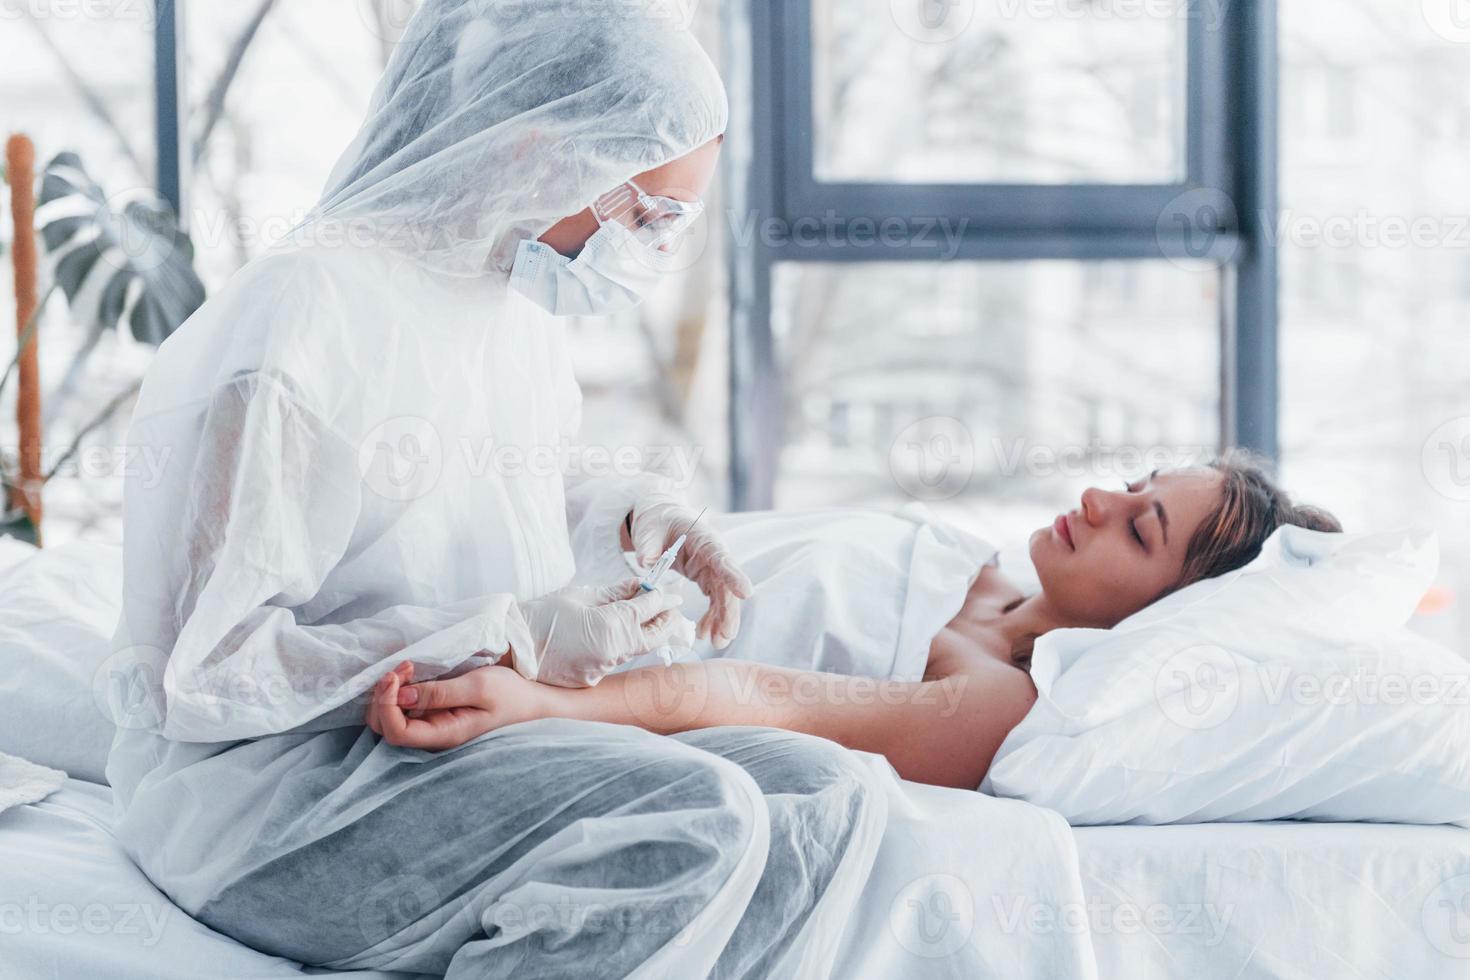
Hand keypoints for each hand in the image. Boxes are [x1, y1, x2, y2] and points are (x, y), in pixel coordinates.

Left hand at [366, 661, 543, 750]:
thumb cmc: (509, 694)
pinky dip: (398, 688)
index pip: (396, 732)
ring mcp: (431, 724)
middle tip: (403, 666)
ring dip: (389, 691)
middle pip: (384, 727)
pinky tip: (412, 672)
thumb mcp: (478, 687)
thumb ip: (440, 693)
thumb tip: (402, 696)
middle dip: (383, 695)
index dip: (386, 704)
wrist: (529, 699)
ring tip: (407, 666)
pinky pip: (402, 707)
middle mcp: (432, 734)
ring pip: (388, 718)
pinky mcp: (432, 713)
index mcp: (443, 734)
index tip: (396, 675)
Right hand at [524, 579, 686, 687]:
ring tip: (638, 617)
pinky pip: (613, 660)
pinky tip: (607, 636)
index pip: (648, 609)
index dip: (660, 597)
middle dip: (664, 620)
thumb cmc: (540, 616)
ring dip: (641, 633)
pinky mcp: (592, 680)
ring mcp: (603, 669)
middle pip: (653, 636)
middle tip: (668, 608)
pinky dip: (616, 647)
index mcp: (611, 625)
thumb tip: (640, 585)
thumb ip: (615, 592)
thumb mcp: (578, 596)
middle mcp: (613, 652)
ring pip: (634, 648)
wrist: (510, 648)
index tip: (666, 590)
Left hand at [629, 499, 752, 648]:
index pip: (721, 558)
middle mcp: (713, 554)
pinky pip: (714, 601)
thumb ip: (648, 546)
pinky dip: (711, 618)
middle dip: (728, 612)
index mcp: (703, 538)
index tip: (746, 593)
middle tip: (725, 636)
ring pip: (724, 597)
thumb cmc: (657, 522)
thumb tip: (646, 563)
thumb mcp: (648, 530)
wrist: (661, 519)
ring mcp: (712, 567)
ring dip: (722, 621)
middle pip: (726, 584)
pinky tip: (705, 634)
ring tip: (716, 643)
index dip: (733, 575)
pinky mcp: (707, 578)